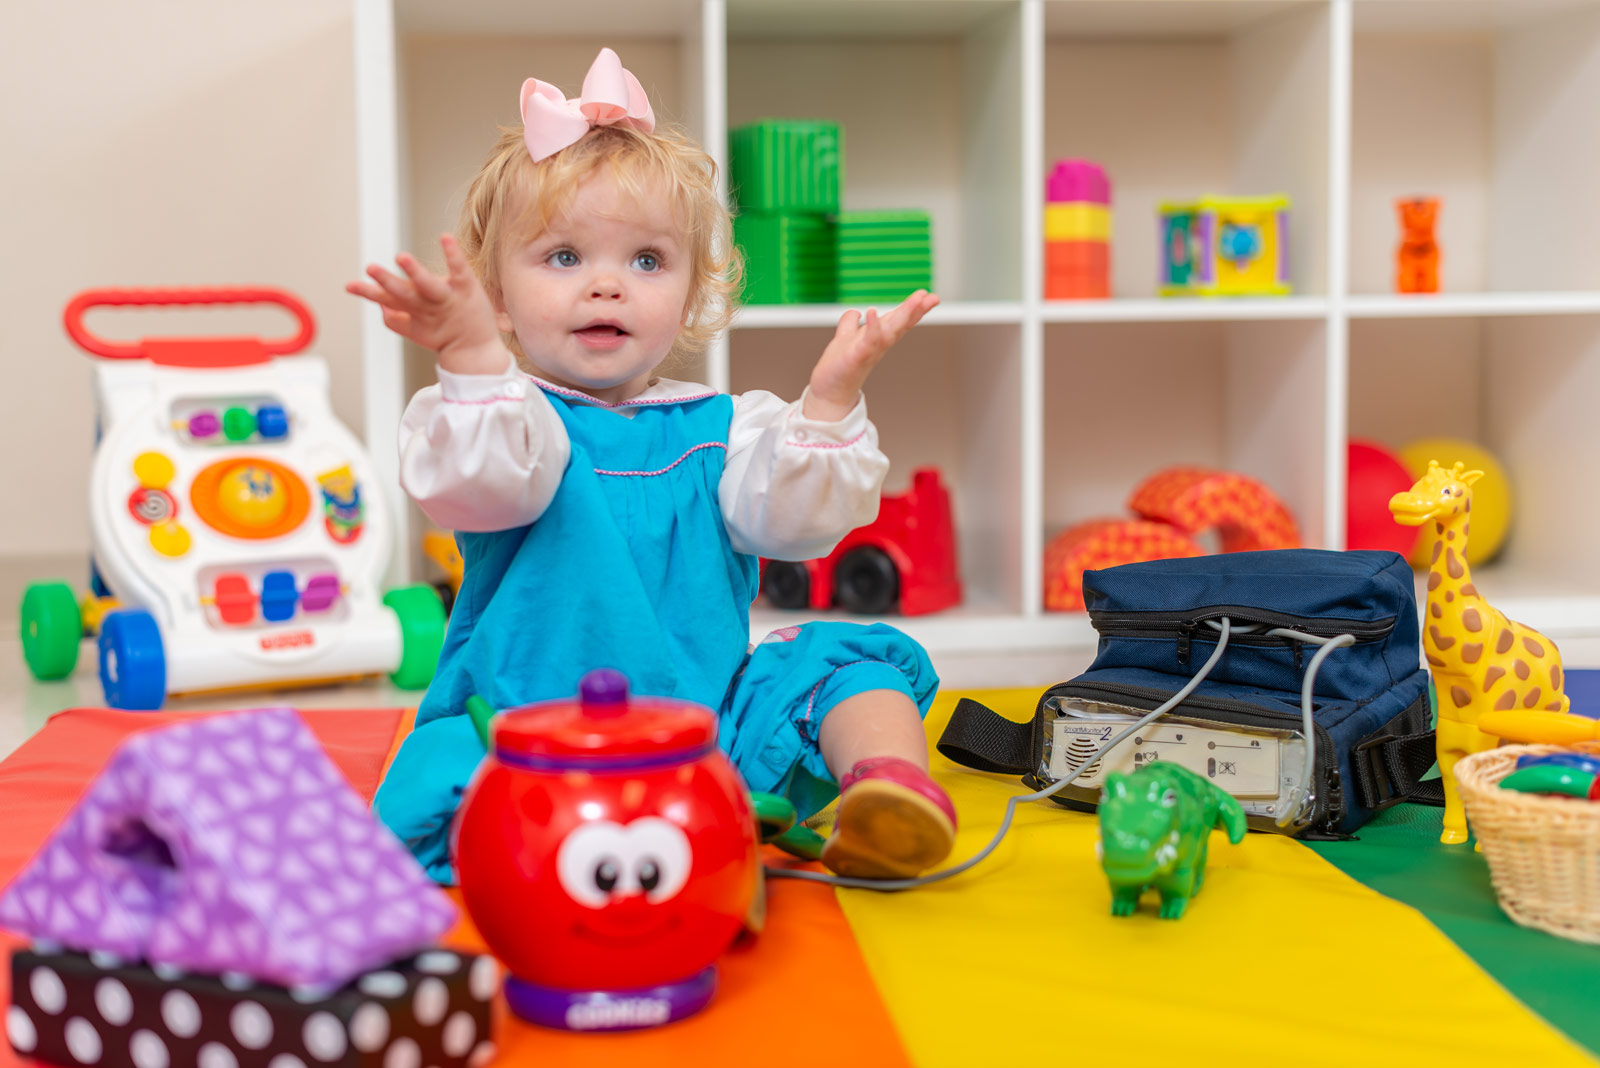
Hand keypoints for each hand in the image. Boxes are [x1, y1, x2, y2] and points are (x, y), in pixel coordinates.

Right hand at [346, 233, 508, 374]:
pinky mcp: (466, 288)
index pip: (386, 300)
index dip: (368, 293)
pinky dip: (452, 254)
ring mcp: (447, 297)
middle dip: (387, 282)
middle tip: (370, 269)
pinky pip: (458, 269)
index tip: (350, 286)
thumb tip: (379, 302)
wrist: (475, 351)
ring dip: (414, 271)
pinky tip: (445, 237)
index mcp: (412, 311)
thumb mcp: (414, 330)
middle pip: (403, 294)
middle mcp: (427, 305)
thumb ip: (393, 318)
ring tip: (401, 258)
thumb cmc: (443, 335)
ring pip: (427, 284)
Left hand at [804, 290, 939, 421]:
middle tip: (933, 297)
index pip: (898, 320)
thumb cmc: (839, 368)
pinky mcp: (856, 358)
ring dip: (902, 316)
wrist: (828, 392)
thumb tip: (854, 312)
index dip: (913, 308)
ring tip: (915, 301)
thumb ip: (850, 324)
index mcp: (877, 338)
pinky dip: (872, 328)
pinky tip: (871, 312)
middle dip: (916, 311)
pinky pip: (867, 342)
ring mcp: (869, 352)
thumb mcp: (844, 339)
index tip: (928, 295)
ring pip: (890, 332)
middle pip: (900, 325)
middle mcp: (877, 345)